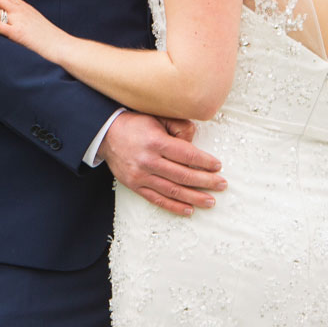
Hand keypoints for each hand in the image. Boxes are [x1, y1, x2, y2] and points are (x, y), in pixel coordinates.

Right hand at [98, 111, 224, 217]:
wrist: (106, 134)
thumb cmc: (136, 124)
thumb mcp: (158, 117)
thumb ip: (179, 127)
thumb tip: (194, 142)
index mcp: (155, 142)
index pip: (187, 155)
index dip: (205, 162)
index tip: (218, 166)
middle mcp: (148, 161)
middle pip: (183, 175)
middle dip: (206, 182)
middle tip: (221, 184)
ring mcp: (140, 176)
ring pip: (172, 191)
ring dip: (194, 197)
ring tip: (211, 201)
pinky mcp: (135, 185)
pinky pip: (157, 200)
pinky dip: (174, 207)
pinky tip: (189, 209)